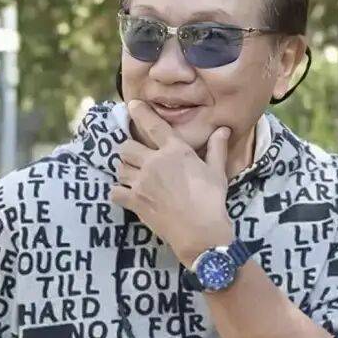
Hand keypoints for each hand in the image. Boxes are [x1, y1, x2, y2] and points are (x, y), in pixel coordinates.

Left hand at [109, 99, 235, 266]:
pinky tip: (125, 194)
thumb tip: (222, 129)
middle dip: (129, 150)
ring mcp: (142, 182)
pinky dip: (118, 193)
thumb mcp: (217, 172)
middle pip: (126, 147)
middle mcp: (154, 163)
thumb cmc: (212, 200)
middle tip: (135, 157)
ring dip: (125, 170)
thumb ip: (216, 148)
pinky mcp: (135, 201)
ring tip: (132, 175)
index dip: (140, 112)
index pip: (152, 125)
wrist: (201, 232)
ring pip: (120, 168)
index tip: (132, 105)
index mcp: (175, 151)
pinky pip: (115, 192)